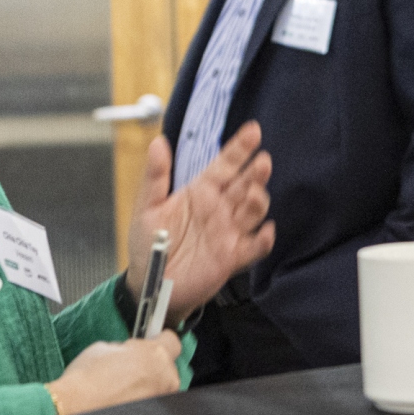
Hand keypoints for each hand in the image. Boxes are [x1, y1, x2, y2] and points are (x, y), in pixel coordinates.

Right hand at [47, 332, 183, 414]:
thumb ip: (126, 348)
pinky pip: (152, 402)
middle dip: (151, 365)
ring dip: (147, 384)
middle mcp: (165, 379)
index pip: (173, 341)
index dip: (160, 340)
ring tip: (123, 387)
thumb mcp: (105, 348)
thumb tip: (130, 351)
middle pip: (167, 366)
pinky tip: (123, 400)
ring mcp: (161, 400)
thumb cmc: (87, 379)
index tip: (152, 340)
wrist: (76, 409)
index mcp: (155, 355)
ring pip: (160, 387)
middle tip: (130, 366)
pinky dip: (142, 400)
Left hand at [126, 122, 274, 322]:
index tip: (253, 130)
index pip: (225, 165)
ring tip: (255, 193)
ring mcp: (228, 232)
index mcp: (201, 192)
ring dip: (258, 202)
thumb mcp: (147, 207)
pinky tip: (265, 231)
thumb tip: (158, 142)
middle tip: (262, 162)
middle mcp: (219, 209)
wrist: (150, 283)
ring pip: (252, 212)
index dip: (240, 148)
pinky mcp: (232, 257)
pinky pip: (254, 247)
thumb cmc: (148, 244)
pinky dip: (263, 240)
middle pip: (244, 185)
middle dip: (255, 173)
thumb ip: (155, 176)